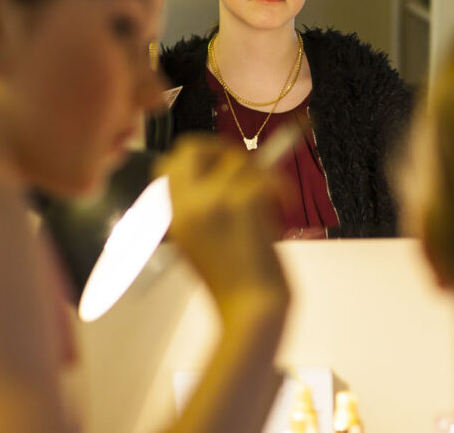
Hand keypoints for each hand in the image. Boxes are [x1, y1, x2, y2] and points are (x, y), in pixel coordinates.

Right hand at [156, 135, 290, 314]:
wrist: (251, 307)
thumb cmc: (231, 282)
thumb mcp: (194, 241)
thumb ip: (197, 205)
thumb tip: (217, 170)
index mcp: (174, 214)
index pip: (168, 161)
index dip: (193, 155)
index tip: (214, 162)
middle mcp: (190, 202)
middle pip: (194, 146)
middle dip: (220, 148)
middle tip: (243, 165)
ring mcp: (216, 198)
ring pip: (238, 159)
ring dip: (260, 173)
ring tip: (272, 197)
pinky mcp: (246, 200)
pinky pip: (266, 174)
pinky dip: (281, 186)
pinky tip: (285, 202)